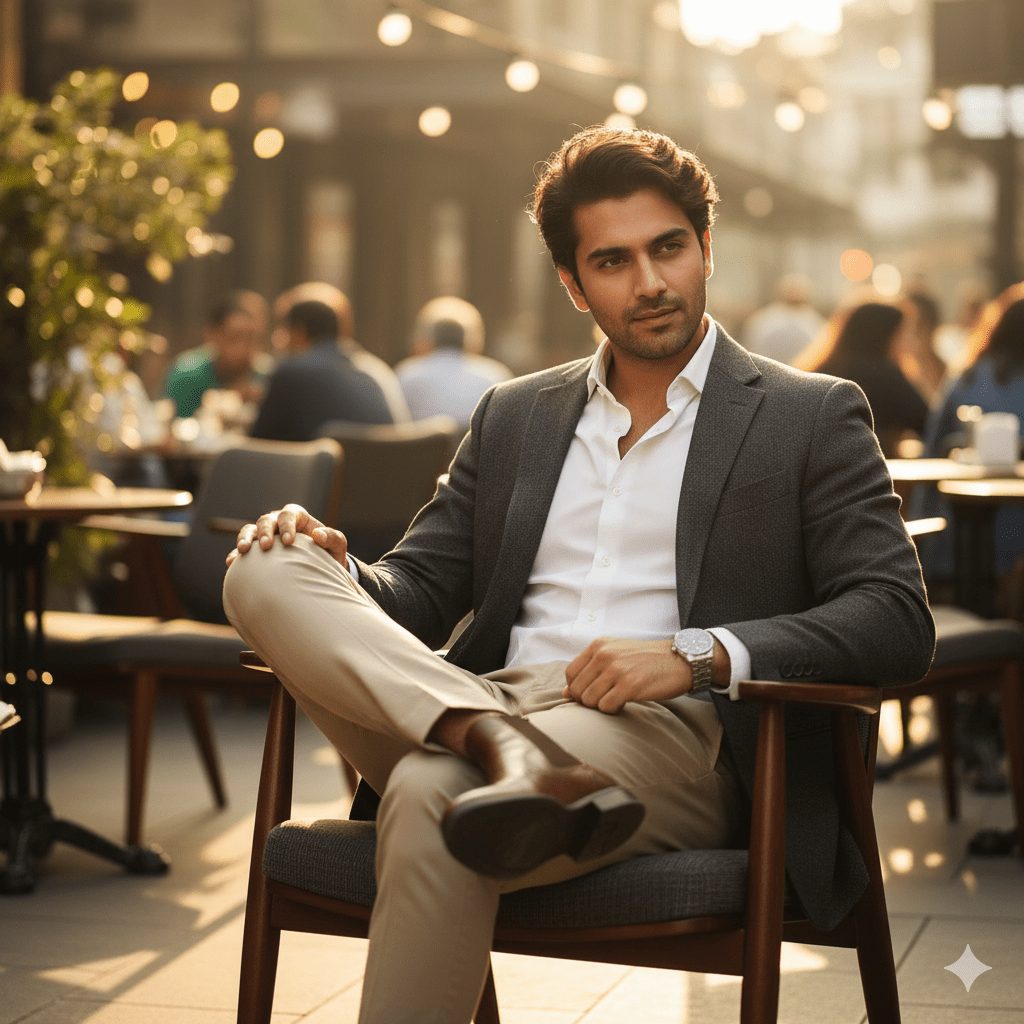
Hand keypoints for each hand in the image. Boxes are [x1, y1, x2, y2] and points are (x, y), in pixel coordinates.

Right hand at [225, 502, 347, 566]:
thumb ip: (332, 538)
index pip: (289, 514)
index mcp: (298, 517)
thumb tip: (318, 535)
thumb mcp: (337, 546)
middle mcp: (278, 523)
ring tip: (243, 551)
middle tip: (266, 546)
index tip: (289, 542)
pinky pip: (243, 549)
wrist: (318, 569)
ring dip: (245, 539)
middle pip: (266, 520)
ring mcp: (265, 535)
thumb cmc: (329, 554)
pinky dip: (236, 555)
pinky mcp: (256, 550)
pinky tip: (231, 563)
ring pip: (250, 530)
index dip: (287, 525)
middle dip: (264, 532)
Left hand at [563, 638, 690, 713]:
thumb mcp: (616, 654)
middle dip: (588, 700)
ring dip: (601, 706)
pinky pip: (606, 707)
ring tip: (616, 699)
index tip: (590, 693)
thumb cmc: (646, 660)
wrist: (679, 661)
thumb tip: (565, 693)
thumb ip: (590, 669)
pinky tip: (624, 703)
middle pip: (578, 690)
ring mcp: (617, 670)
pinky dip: (613, 710)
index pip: (570, 674)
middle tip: (606, 698)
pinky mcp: (630, 685)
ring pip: (589, 700)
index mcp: (599, 645)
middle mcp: (605, 655)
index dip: (576, 688)